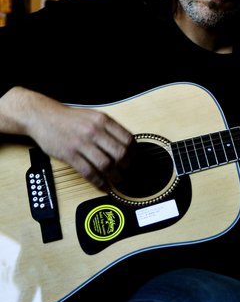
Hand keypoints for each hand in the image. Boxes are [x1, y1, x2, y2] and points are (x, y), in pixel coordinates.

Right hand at [1, 88, 132, 190]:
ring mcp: (81, 143)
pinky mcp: (69, 155)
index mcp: (103, 120)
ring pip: (106, 165)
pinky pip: (89, 172)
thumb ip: (110, 128)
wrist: (43, 116)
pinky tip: (103, 186)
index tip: (134, 159)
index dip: (134, 152)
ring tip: (117, 179)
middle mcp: (94, 131)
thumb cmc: (70, 119)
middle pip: (120, 153)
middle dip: (127, 166)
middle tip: (127, 170)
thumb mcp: (94, 116)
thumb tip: (128, 144)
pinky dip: (99, 182)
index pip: (127, 139)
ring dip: (115, 176)